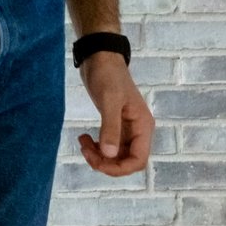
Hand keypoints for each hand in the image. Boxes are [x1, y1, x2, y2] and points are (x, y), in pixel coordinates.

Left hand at [77, 52, 153, 176]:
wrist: (100, 57)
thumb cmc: (107, 75)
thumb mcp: (109, 100)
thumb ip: (110, 127)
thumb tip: (109, 154)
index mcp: (143, 127)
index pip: (138, 160)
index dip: (120, 168)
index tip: (98, 162)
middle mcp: (138, 131)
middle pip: (126, 161)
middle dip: (106, 162)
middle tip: (85, 150)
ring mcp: (126, 129)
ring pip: (116, 155)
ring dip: (99, 155)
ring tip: (82, 142)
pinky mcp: (114, 124)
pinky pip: (109, 145)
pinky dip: (97, 147)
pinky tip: (85, 139)